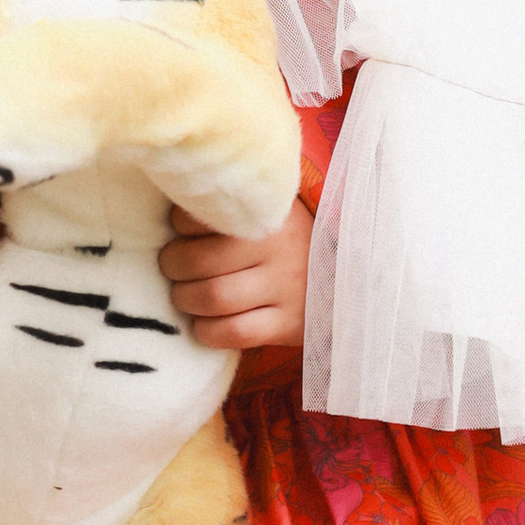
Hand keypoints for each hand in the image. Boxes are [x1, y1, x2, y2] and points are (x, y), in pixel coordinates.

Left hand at [161, 195, 311, 351]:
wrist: (350, 277)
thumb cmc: (293, 240)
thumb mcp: (273, 211)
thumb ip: (234, 205)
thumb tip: (178, 192)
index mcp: (270, 213)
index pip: (205, 215)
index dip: (180, 225)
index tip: (182, 232)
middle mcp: (279, 248)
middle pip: (200, 260)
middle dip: (173, 266)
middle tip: (174, 267)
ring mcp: (287, 288)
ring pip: (215, 297)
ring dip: (186, 299)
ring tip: (186, 295)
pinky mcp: (289, 324)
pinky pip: (236, 332)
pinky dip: (208, 331)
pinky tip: (204, 325)